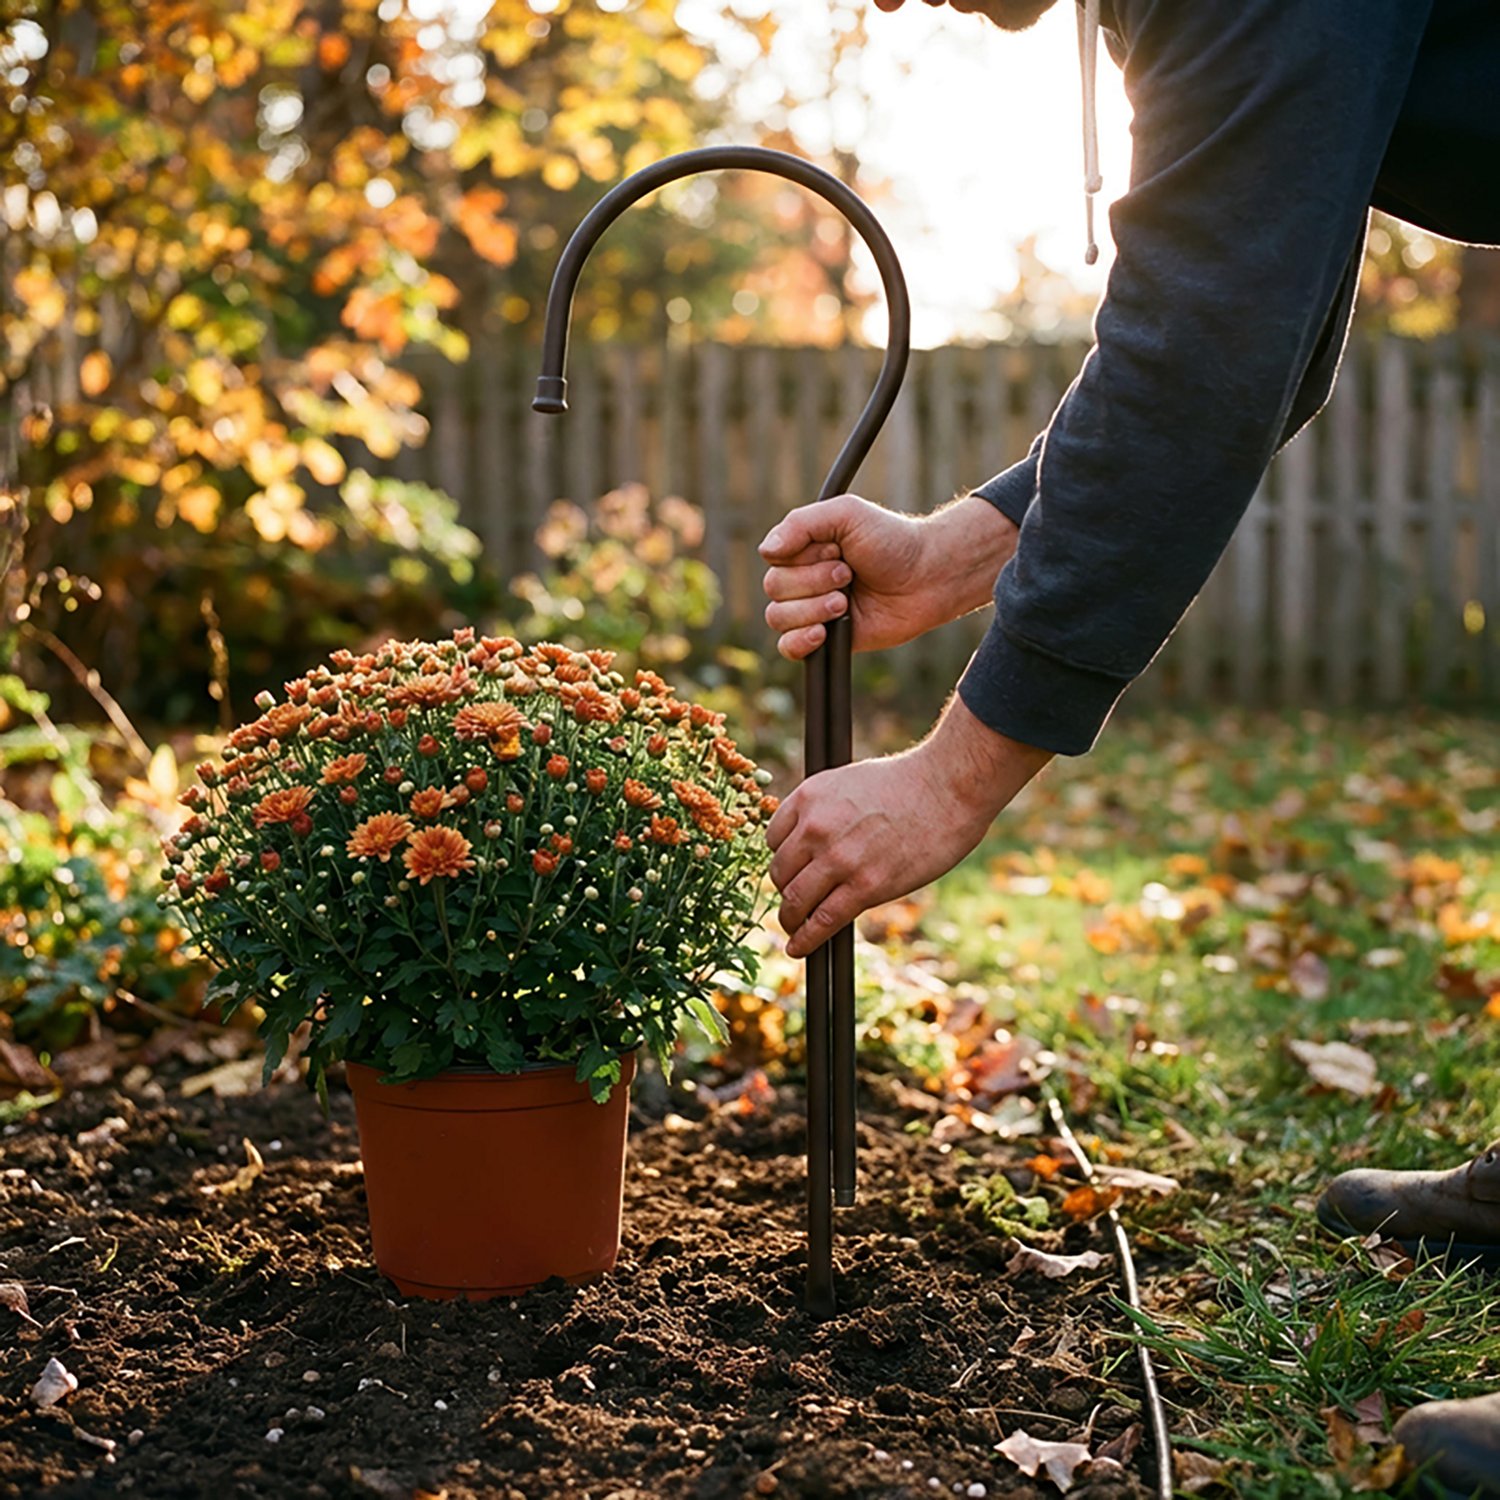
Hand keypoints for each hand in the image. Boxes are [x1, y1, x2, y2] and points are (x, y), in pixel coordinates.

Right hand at [759, 493, 1017, 661]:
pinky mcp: (825, 640)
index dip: (801, 558)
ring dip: (812, 609)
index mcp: (804, 548)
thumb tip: (765, 551)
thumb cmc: (891, 541)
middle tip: (849, 574)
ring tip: (845, 602)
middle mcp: (803, 579)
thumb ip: (801, 523)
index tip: (836, 549)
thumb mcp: (847, 514)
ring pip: (778, 618)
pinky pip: (789, 648)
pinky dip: (800, 642)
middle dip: (813, 582)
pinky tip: (822, 634)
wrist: (928, 577)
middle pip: (774, 589)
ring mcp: (812, 610)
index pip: (773, 558)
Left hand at [765, 695, 1050, 957]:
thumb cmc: (905, 783)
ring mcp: (839, 859)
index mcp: (809, 797)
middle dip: (786, 890)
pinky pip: (822, 921)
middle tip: (794, 902)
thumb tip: (813, 842)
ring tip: (792, 928)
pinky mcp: (865, 887)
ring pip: (795, 900)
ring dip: (790, 919)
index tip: (791, 872)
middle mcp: (815, 828)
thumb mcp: (848, 782)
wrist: (947, 788)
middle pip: (780, 873)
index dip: (783, 859)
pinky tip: (798, 948)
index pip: (773, 840)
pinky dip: (805, 939)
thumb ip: (825, 809)